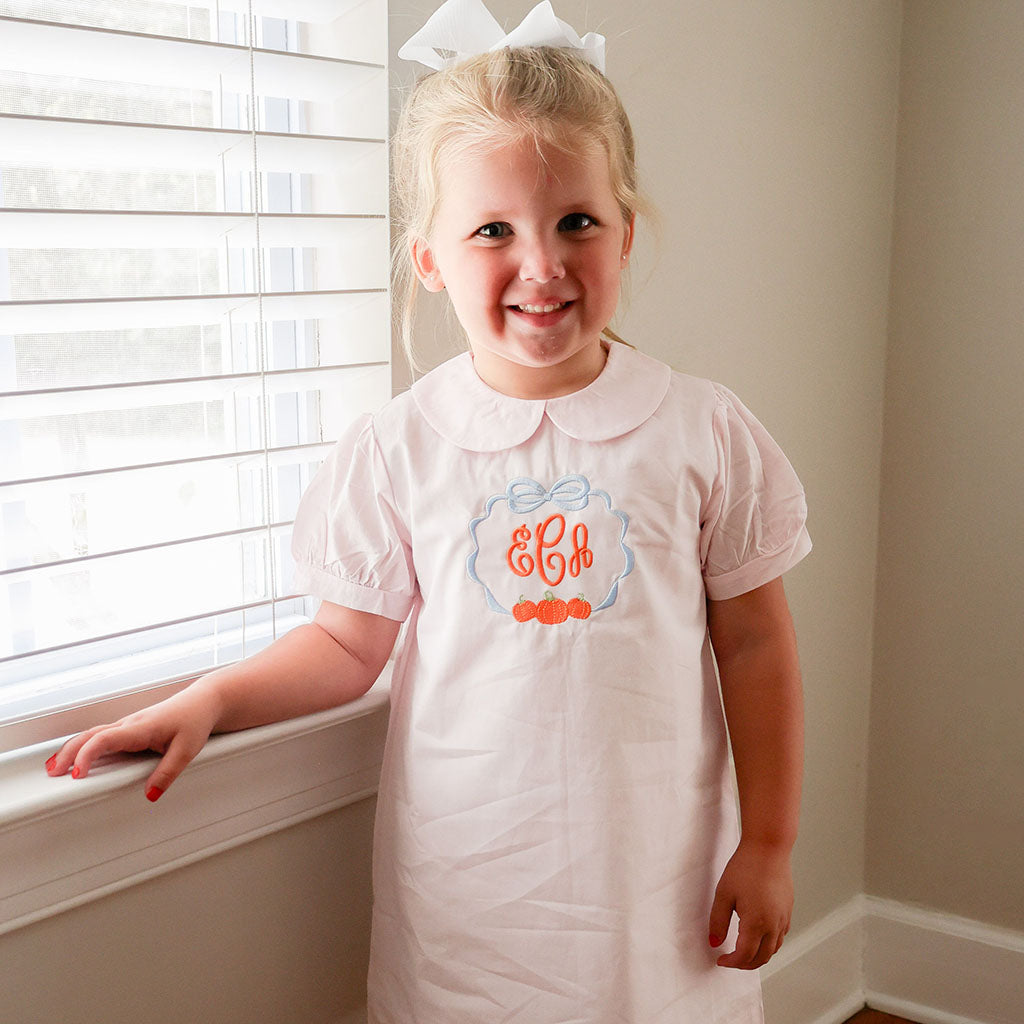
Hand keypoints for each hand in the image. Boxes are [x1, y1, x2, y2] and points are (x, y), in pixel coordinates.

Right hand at [44, 682, 221, 801]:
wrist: (203, 701)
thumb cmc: (196, 720)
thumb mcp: (187, 749)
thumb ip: (168, 773)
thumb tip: (150, 795)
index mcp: (141, 728)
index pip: (105, 739)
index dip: (88, 756)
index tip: (77, 774)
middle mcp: (130, 724)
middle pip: (91, 736)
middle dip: (69, 754)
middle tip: (53, 773)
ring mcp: (128, 725)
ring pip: (93, 734)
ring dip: (72, 748)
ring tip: (54, 766)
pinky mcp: (130, 728)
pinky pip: (102, 735)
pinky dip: (84, 745)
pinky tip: (76, 755)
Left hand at [708, 839, 793, 968]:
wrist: (768, 847)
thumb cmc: (745, 867)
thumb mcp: (724, 894)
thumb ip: (718, 921)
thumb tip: (715, 942)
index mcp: (757, 923)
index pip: (744, 956)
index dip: (731, 962)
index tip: (720, 960)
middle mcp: (774, 925)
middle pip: (762, 957)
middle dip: (745, 964)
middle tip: (731, 960)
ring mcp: (783, 917)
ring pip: (774, 948)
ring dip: (759, 955)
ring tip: (743, 951)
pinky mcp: (788, 909)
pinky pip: (781, 935)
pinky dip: (770, 943)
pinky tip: (759, 935)